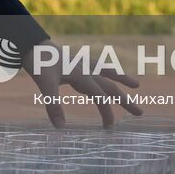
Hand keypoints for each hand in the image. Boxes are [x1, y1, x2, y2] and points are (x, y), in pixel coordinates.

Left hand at [24, 40, 141, 128]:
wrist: (34, 45)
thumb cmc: (40, 65)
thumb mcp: (45, 85)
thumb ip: (53, 105)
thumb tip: (60, 127)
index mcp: (82, 75)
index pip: (100, 97)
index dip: (106, 112)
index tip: (109, 127)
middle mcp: (87, 69)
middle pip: (111, 86)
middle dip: (125, 100)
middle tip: (141, 112)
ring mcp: (84, 64)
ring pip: (108, 73)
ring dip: (122, 80)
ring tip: (136, 84)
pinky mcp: (79, 63)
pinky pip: (99, 68)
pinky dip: (108, 72)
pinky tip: (109, 76)